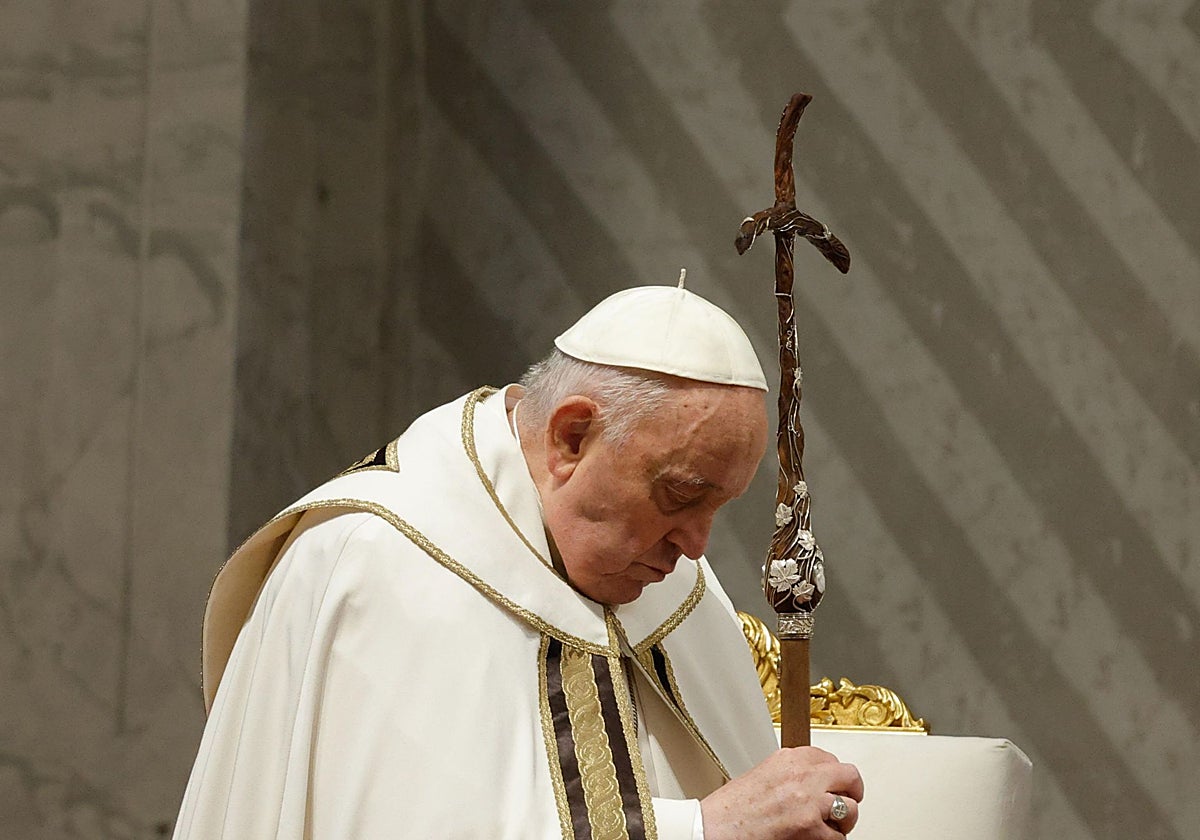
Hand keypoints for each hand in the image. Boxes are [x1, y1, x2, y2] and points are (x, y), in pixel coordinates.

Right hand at [700, 747, 862, 839]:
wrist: (715, 829)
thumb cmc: (732, 809)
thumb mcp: (763, 775)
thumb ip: (790, 773)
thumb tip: (813, 781)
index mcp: (789, 758)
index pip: (828, 757)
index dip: (834, 774)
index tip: (834, 781)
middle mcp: (802, 776)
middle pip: (849, 776)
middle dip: (851, 790)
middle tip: (848, 800)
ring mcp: (810, 803)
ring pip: (850, 808)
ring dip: (843, 820)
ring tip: (829, 825)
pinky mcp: (812, 830)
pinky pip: (838, 837)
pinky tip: (815, 838)